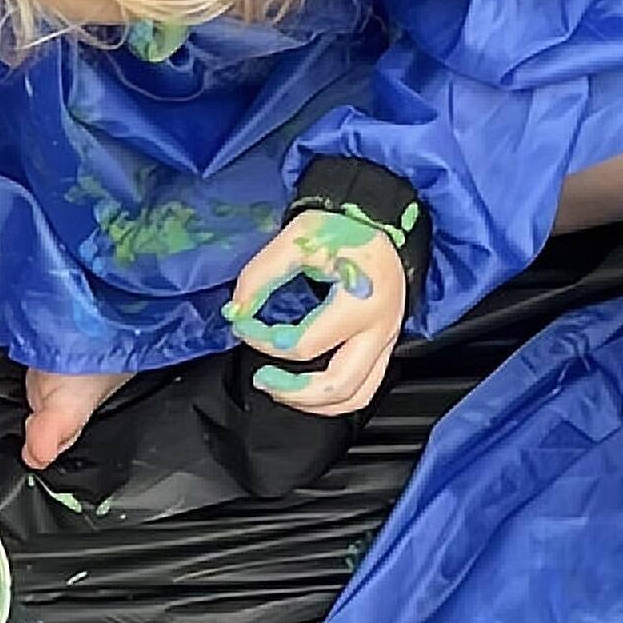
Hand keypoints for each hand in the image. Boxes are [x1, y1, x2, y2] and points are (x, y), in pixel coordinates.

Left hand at [227, 208, 408, 416]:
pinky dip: (333, 399)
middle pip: (335, 385)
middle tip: (262, 378)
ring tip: (282, 390)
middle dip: (291, 391)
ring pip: (354, 397)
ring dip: (313, 403)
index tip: (243, 325)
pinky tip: (307, 390)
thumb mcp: (296, 241)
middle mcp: (380, 329)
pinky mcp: (384, 346)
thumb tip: (236, 310)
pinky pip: (363, 389)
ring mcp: (386, 341)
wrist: (378, 218)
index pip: (302, 345)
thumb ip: (261, 276)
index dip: (263, 341)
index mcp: (360, 304)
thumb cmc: (342, 227)